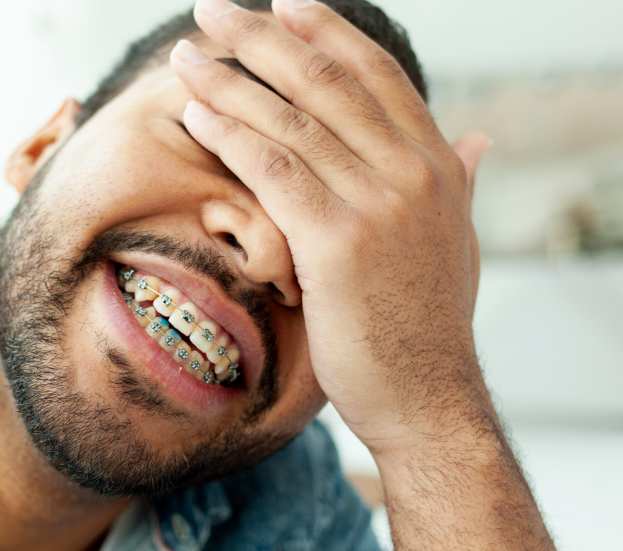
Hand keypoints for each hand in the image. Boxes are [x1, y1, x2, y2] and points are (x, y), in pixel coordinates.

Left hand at [172, 0, 491, 455]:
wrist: (427, 398)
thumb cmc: (426, 324)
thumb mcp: (455, 242)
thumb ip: (459, 183)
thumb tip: (476, 141)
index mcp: (437, 165)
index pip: (377, 75)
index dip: (325, 32)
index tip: (281, 5)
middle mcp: (413, 172)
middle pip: (325, 82)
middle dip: (261, 39)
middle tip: (213, 11)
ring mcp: (378, 205)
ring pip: (291, 120)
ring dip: (231, 80)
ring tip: (186, 55)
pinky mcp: (338, 243)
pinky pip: (273, 170)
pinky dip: (230, 135)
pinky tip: (195, 113)